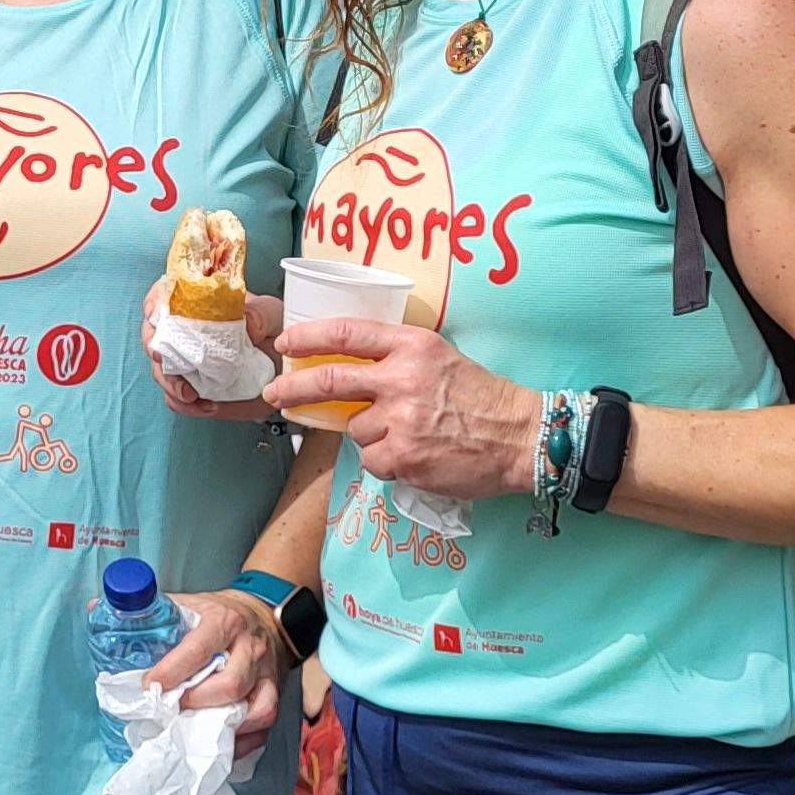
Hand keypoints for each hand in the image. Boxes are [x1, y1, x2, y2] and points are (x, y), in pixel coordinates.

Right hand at [147, 279, 285, 422]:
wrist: (287, 370)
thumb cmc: (275, 334)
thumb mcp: (274, 316)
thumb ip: (261, 314)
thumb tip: (246, 322)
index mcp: (199, 305)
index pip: (164, 296)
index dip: (155, 303)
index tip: (157, 314)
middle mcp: (186, 333)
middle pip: (153, 335)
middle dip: (155, 348)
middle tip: (163, 358)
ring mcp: (187, 363)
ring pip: (160, 371)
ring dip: (170, 382)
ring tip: (190, 393)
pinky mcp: (194, 390)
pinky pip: (176, 400)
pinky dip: (186, 405)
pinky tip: (207, 405)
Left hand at [154, 589, 292, 756]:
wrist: (263, 611)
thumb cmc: (217, 611)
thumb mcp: (188, 602)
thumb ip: (150, 610)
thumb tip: (95, 609)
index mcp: (223, 622)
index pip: (198, 650)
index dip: (171, 672)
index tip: (149, 687)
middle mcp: (249, 647)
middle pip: (229, 685)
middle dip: (195, 703)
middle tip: (171, 710)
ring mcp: (266, 671)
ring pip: (255, 707)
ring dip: (221, 725)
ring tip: (193, 727)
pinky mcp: (275, 690)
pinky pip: (266, 721)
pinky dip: (245, 738)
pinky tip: (221, 741)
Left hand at [265, 318, 542, 500]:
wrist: (521, 436)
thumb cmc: (481, 397)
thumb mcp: (439, 358)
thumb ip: (395, 358)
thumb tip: (345, 369)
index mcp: (412, 346)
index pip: (346, 333)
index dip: (308, 337)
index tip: (285, 344)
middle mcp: (402, 378)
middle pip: (329, 380)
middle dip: (292, 388)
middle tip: (274, 393)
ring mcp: (401, 419)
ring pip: (355, 428)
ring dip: (371, 434)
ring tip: (409, 434)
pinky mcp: (403, 456)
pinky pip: (372, 458)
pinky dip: (385, 460)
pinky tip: (415, 455)